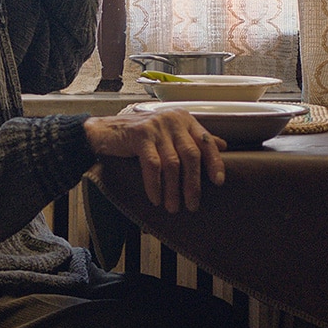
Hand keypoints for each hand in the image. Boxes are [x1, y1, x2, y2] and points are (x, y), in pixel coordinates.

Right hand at [84, 111, 226, 212]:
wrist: (104, 132)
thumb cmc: (140, 136)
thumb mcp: (170, 134)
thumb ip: (194, 138)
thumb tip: (223, 145)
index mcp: (184, 119)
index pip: (206, 141)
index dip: (214, 162)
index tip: (218, 182)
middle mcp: (173, 120)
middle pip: (191, 155)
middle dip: (193, 184)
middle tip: (192, 205)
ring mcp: (157, 126)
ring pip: (172, 163)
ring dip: (173, 190)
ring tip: (173, 208)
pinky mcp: (140, 135)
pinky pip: (153, 165)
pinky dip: (155, 185)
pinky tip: (156, 199)